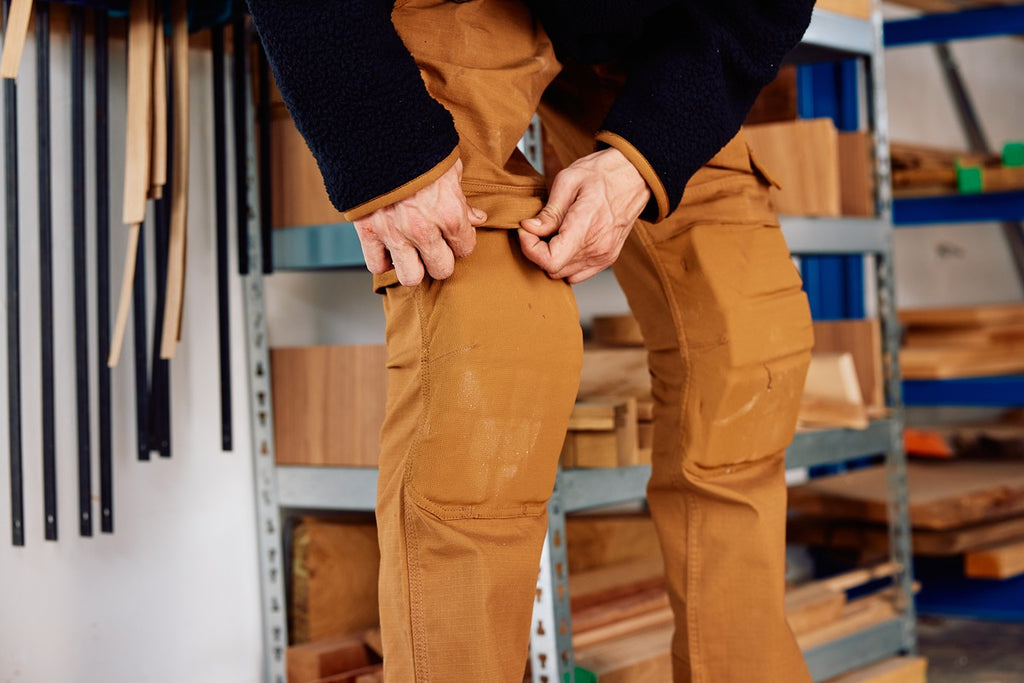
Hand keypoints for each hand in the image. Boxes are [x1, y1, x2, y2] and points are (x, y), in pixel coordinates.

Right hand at [354, 158, 486, 285]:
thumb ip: (462, 199)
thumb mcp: (449, 168)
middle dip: (440, 259)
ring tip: (412, 253)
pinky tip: (388, 248)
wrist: (375, 131)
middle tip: (435, 246)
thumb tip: (476, 219)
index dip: (461, 242)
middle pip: (441, 270)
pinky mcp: (367, 231)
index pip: (465, 249)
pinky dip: (383, 260)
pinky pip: (377, 266)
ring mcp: (394, 233)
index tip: (455, 234)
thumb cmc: (417, 146)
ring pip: (411, 277)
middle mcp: (423, 229)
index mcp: (449, 214)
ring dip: (413, 267)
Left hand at [518, 148, 649, 283]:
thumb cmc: (603, 173)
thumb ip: (549, 211)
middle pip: (553, 269)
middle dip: (537, 250)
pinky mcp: (606, 259)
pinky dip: (565, 263)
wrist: (633, 176)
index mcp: (586, 226)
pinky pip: (577, 274)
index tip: (527, 230)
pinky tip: (565, 242)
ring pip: (563, 274)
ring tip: (552, 233)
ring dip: (550, 257)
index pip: (551, 261)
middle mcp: (597, 247)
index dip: (530, 249)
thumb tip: (530, 228)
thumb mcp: (568, 180)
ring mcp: (604, 256)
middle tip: (536, 227)